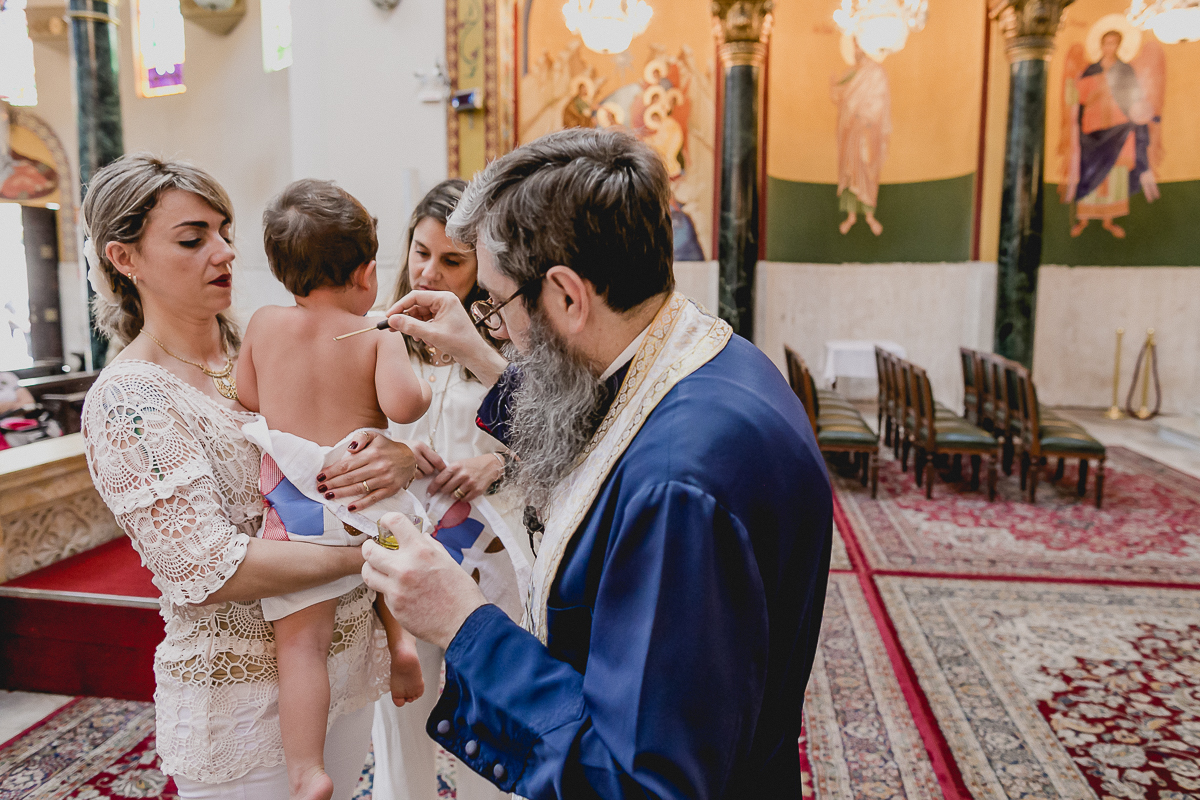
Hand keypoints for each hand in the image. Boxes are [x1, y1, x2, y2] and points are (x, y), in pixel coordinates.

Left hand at [318, 432, 416, 510]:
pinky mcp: (390, 490)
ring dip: (342, 493)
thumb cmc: (387, 448)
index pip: (347, 465)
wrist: (410, 457)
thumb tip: (350, 449)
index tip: (320, 476)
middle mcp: (378, 466)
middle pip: (350, 477)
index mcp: (372, 453)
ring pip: (359, 488)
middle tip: (320, 488)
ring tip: (328, 496)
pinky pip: (374, 498)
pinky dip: (362, 504)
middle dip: (333, 483)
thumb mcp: (374, 436)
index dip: (332, 471)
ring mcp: (384, 479)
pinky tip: (350, 507)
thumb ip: (360, 438)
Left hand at [361, 517, 486, 648]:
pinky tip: (402, 593)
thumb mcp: (448, 561)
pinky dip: (389, 591)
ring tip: (379, 570)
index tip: (386, 523)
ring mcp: (396, 589)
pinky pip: (383, 594)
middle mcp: (405, 568)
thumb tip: (420, 537)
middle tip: (372, 548)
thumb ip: (430, 546)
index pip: (395, 522)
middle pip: (369, 550)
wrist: (464, 623)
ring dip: (371, 569)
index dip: (387, 519)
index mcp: (421, 551)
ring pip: (367, 573)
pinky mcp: (394, 607)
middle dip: (369, 547)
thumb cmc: (461, 592)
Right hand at [385, 290, 507, 385]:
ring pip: (419, 315)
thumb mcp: (431, 334)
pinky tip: (424, 340)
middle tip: (391, 328)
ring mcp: (443, 310)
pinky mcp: (443, 319)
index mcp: (444, 298)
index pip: (415, 296)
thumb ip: (410, 326)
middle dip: (405, 318)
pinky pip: (425, 321)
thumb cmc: (459, 342)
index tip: (388, 316)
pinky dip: (421, 330)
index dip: (399, 306)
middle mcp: (444, 301)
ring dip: (414, 327)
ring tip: (416, 339)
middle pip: (416, 305)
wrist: (474, 355)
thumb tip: (391, 320)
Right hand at [401, 440, 446, 478]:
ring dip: (419, 474)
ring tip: (412, 467)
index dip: (442, 467)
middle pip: (430, 470)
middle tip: (421, 466)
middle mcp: (415, 454)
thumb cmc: (402, 447)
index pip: (437, 460)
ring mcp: (407, 463)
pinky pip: (412, 478)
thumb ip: (427, 454)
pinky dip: (411, 476)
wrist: (383, 447)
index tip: (443, 470)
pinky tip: (407, 470)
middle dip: (428, 470)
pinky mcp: (401, 470)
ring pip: (422, 475)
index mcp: (420, 446)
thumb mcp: (416, 445)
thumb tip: (441, 466)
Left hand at [428, 453, 505, 502]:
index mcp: (455, 467)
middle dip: (444, 491)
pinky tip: (465, 492)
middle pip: (445, 489)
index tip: (429, 492)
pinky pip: (464, 499)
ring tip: (458, 489)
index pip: (439, 480)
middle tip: (447, 489)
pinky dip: (463, 498)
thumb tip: (436, 483)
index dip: (432, 488)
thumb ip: (448, 472)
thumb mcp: (459, 463)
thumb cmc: (473, 464)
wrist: (490, 465)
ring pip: (454, 495)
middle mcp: (462, 475)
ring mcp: (470, 483)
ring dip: (454, 494)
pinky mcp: (476, 490)